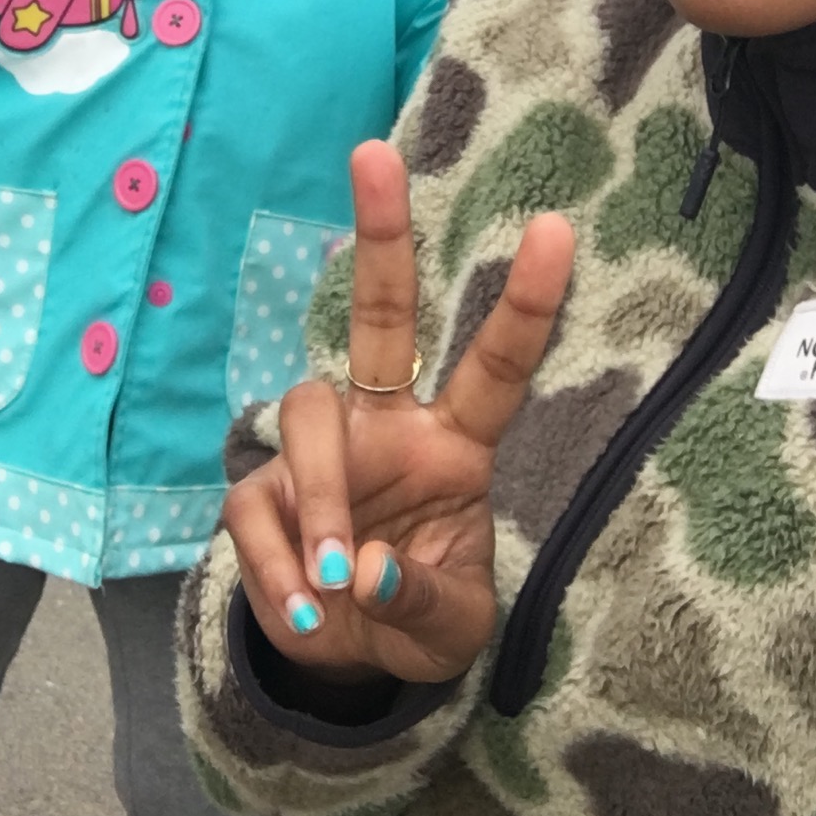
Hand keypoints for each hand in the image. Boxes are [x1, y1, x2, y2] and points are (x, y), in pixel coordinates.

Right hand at [223, 141, 573, 685]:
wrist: (343, 661)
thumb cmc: (415, 615)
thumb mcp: (449, 631)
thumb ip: (421, 597)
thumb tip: (366, 571)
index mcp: (454, 444)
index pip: (497, 366)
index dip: (526, 302)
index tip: (556, 228)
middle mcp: (385, 425)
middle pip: (382, 315)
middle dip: (383, 236)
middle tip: (375, 154)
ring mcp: (319, 452)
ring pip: (303, 414)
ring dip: (322, 499)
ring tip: (337, 583)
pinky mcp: (260, 493)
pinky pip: (259, 508)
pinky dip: (282, 570)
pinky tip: (307, 613)